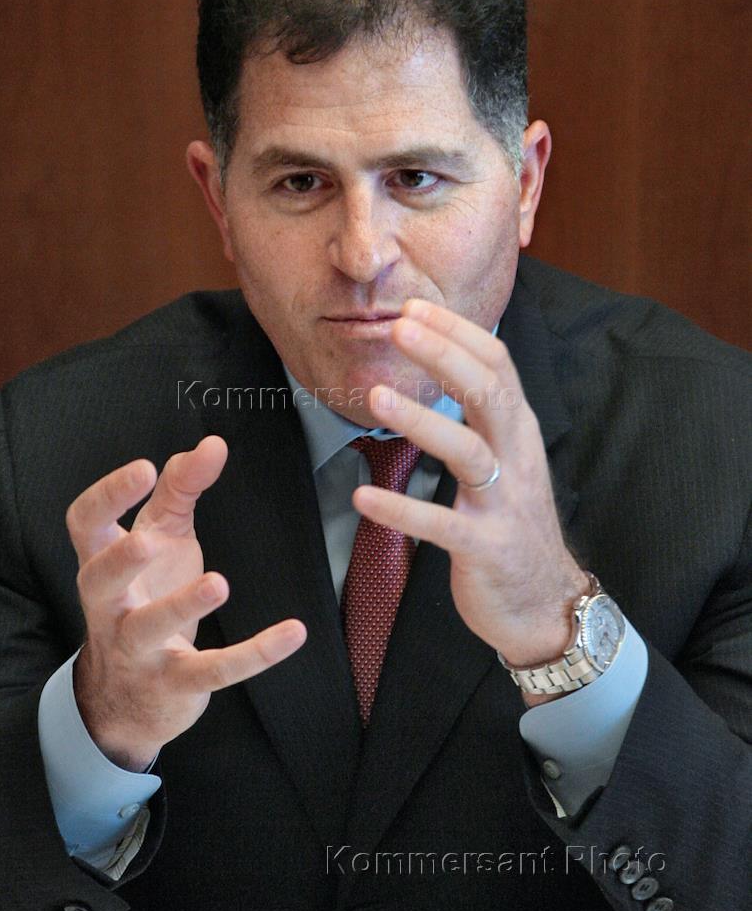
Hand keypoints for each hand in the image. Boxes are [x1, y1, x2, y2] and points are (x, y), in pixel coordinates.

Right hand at [66, 436, 305, 769]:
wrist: (128, 698)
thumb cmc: (145, 596)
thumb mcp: (161, 539)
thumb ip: (181, 489)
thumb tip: (212, 443)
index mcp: (103, 564)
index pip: (85, 525)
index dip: (107, 496)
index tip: (142, 467)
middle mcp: (110, 607)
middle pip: (99, 580)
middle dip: (120, 561)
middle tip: (149, 541)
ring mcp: (138, 650)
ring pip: (149, 630)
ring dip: (181, 607)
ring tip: (219, 583)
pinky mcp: (176, 684)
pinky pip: (213, 670)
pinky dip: (254, 654)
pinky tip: (293, 632)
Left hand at [353, 300, 587, 687]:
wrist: (547, 603)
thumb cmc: (514, 524)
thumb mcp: (508, 459)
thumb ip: (482, 416)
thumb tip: (445, 363)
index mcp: (519, 431)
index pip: (496, 364)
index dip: (457, 334)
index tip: (414, 308)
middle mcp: (517, 458)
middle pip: (487, 393)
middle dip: (444, 356)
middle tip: (398, 327)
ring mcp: (504, 503)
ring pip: (467, 451)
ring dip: (421, 421)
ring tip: (376, 398)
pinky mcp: (487, 547)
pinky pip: (442, 524)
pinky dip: (402, 510)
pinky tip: (363, 496)